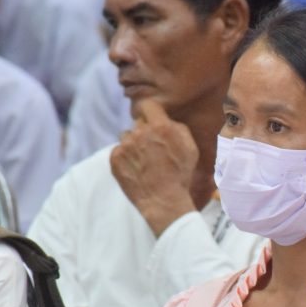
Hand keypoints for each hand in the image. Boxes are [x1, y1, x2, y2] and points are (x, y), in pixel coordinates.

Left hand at [111, 99, 199, 235]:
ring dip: (133, 144)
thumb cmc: (180, 175)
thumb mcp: (190, 148)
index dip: (150, 111)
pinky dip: (125, 157)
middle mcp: (140, 132)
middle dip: (144, 131)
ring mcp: (125, 146)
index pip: (147, 105)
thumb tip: (167, 120)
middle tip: (152, 147)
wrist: (164, 201)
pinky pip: (118, 150)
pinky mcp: (115, 159)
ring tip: (144, 160)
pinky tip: (136, 168)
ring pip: (126, 136)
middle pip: (138, 122)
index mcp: (160, 126)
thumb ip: (178, 127)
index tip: (152, 118)